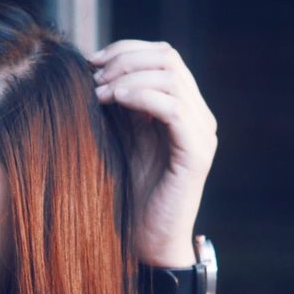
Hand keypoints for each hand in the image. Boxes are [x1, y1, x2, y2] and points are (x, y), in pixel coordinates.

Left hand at [90, 39, 217, 262]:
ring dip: (128, 77)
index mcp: (184, 109)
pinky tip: (113, 102)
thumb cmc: (131, 195)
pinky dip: (140, 96)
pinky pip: (172, 108)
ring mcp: (201, 133)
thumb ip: (119, 105)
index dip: (127, 49)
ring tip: (99, 92)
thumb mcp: (122, 138)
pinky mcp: (196, 153)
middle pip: (168, 58)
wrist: (147, 243)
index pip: (164, 56)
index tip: (92, 62)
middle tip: (93, 76)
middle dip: (125, 59)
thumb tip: (95, 67)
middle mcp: (199, 116)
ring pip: (171, 77)